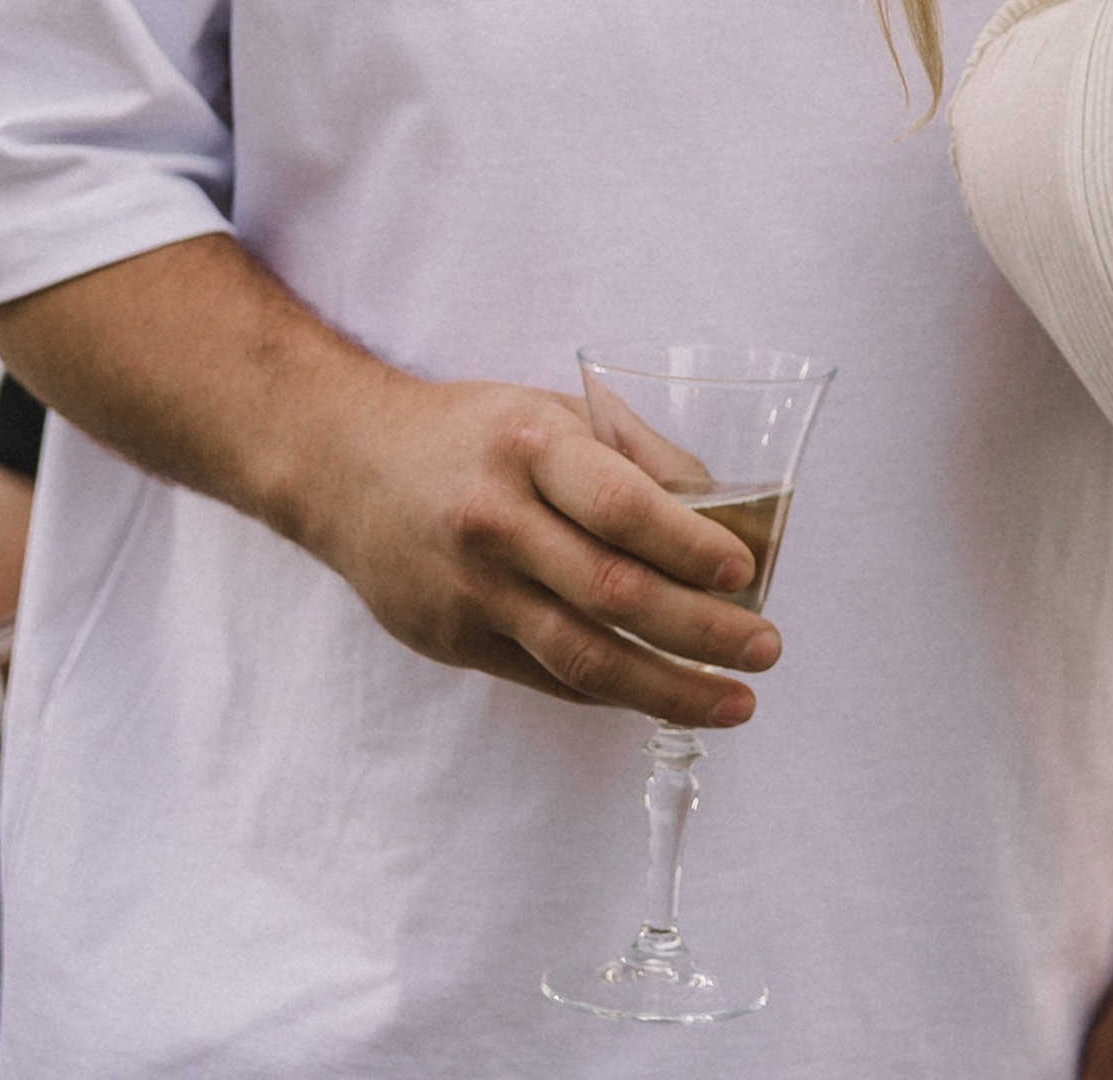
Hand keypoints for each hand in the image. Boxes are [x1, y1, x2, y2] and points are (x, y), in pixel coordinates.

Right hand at [301, 369, 781, 723]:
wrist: (346, 466)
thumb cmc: (474, 433)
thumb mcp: (556, 411)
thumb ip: (641, 456)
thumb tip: (729, 512)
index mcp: (530, 447)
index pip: (623, 507)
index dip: (691, 545)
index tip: (748, 571)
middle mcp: (497, 522)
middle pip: (614, 593)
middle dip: (703, 631)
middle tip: (766, 648)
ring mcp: (471, 591)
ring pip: (584, 657)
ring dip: (670, 688)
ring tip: (734, 700)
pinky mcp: (454, 643)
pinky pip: (550, 679)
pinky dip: (613, 692)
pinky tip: (660, 696)